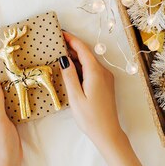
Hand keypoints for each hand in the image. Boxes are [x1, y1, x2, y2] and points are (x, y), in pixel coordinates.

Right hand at [60, 31, 123, 150]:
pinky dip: (81, 66)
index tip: (60, 32)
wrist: (108, 133)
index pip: (83, 50)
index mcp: (96, 73)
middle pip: (87, 54)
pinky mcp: (105, 85)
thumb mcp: (75, 97)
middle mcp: (103, 72)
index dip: (71, 39)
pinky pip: (92, 70)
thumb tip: (63, 58)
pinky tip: (71, 69)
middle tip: (56, 42)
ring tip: (60, 53)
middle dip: (72, 47)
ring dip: (76, 57)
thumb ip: (69, 76)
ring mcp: (106, 78)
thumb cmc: (90, 118)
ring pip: (89, 62)